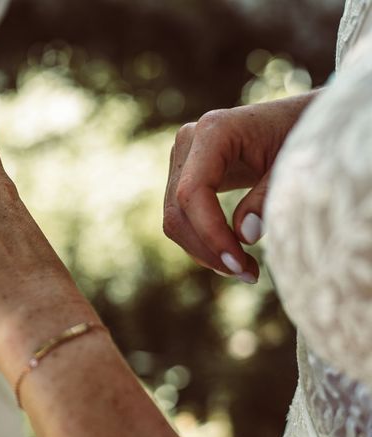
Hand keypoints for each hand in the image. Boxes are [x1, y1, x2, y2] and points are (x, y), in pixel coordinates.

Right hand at [163, 92, 317, 281]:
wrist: (299, 119)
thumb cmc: (303, 135)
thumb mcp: (294, 165)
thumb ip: (268, 197)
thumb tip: (243, 236)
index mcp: (213, 130)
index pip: (192, 192)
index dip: (210, 233)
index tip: (239, 265)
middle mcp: (189, 142)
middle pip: (177, 209)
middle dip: (207, 249)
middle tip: (247, 276)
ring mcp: (183, 158)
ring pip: (175, 218)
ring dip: (204, 251)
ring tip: (246, 270)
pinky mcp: (187, 174)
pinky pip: (183, 216)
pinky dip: (204, 241)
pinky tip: (234, 255)